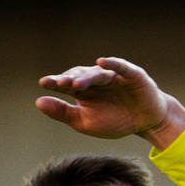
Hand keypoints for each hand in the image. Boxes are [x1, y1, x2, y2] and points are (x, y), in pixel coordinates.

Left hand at [36, 57, 184, 147]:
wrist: (146, 123)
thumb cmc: (116, 121)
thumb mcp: (85, 122)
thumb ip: (62, 113)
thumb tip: (38, 101)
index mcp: (83, 90)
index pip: (66, 83)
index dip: (55, 82)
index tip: (43, 83)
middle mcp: (97, 80)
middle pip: (80, 76)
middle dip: (70, 79)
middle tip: (59, 83)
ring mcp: (114, 76)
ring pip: (98, 74)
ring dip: (87, 77)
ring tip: (77, 83)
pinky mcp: (132, 75)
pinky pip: (121, 67)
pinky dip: (112, 63)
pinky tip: (101, 62)